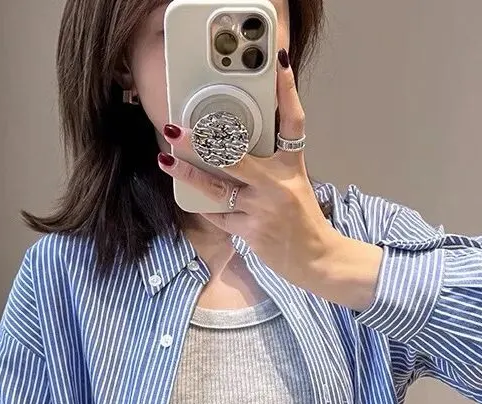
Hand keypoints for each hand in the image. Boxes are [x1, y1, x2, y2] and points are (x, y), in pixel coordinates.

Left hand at [158, 50, 383, 310]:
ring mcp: (263, 208)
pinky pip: (219, 215)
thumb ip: (269, 166)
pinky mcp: (251, 230)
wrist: (315, 259)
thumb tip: (232, 149)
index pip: (293, 122)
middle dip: (201, 144)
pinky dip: (205, 207)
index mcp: (292, 166)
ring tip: (166, 160)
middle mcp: (278, 183)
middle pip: (235, 157)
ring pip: (218, 188)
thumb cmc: (300, 221)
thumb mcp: (293, 184)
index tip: (281, 66)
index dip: (288, 92)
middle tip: (176, 130)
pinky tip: (189, 197)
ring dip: (188, 174)